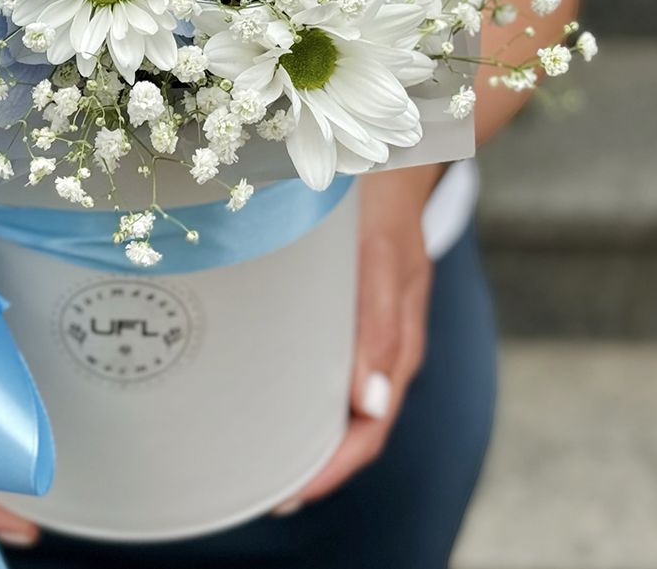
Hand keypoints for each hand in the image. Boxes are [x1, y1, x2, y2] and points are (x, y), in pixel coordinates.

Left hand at [272, 165, 439, 513]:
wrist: (386, 160)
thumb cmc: (380, 209)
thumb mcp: (381, 260)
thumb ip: (379, 326)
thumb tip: (370, 403)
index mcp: (397, 344)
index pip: (368, 430)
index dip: (332, 470)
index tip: (290, 495)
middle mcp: (384, 347)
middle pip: (354, 427)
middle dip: (314, 465)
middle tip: (259, 488)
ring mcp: (369, 331)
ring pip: (342, 403)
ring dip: (308, 435)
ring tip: (260, 455)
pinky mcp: (351, 312)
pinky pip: (333, 370)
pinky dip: (308, 399)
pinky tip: (274, 397)